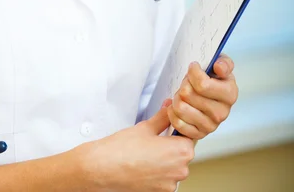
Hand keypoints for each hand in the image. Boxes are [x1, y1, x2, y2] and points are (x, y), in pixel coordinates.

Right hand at [78, 102, 194, 191]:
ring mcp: (170, 184)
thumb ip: (163, 117)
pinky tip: (143, 162)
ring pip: (174, 165)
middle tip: (154, 137)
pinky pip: (165, 177)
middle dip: (172, 143)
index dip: (178, 128)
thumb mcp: (146, 127)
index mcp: (181, 151)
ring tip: (146, 150)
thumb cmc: (122, 149)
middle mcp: (180, 171)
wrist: (103, 169)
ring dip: (165, 157)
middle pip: (183, 152)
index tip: (170, 124)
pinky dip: (158, 170)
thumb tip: (170, 108)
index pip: (190, 135)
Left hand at [166, 54, 238, 139]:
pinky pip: (177, 122)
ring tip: (182, 93)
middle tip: (187, 82)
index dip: (192, 72)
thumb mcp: (221, 64)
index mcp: (230, 94)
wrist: (209, 92)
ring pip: (180, 108)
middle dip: (184, 84)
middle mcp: (222, 113)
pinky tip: (177, 105)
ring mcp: (210, 126)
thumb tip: (219, 67)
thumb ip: (223, 63)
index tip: (193, 67)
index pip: (202, 85)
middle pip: (188, 95)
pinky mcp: (198, 135)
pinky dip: (172, 112)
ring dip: (177, 97)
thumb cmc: (214, 76)